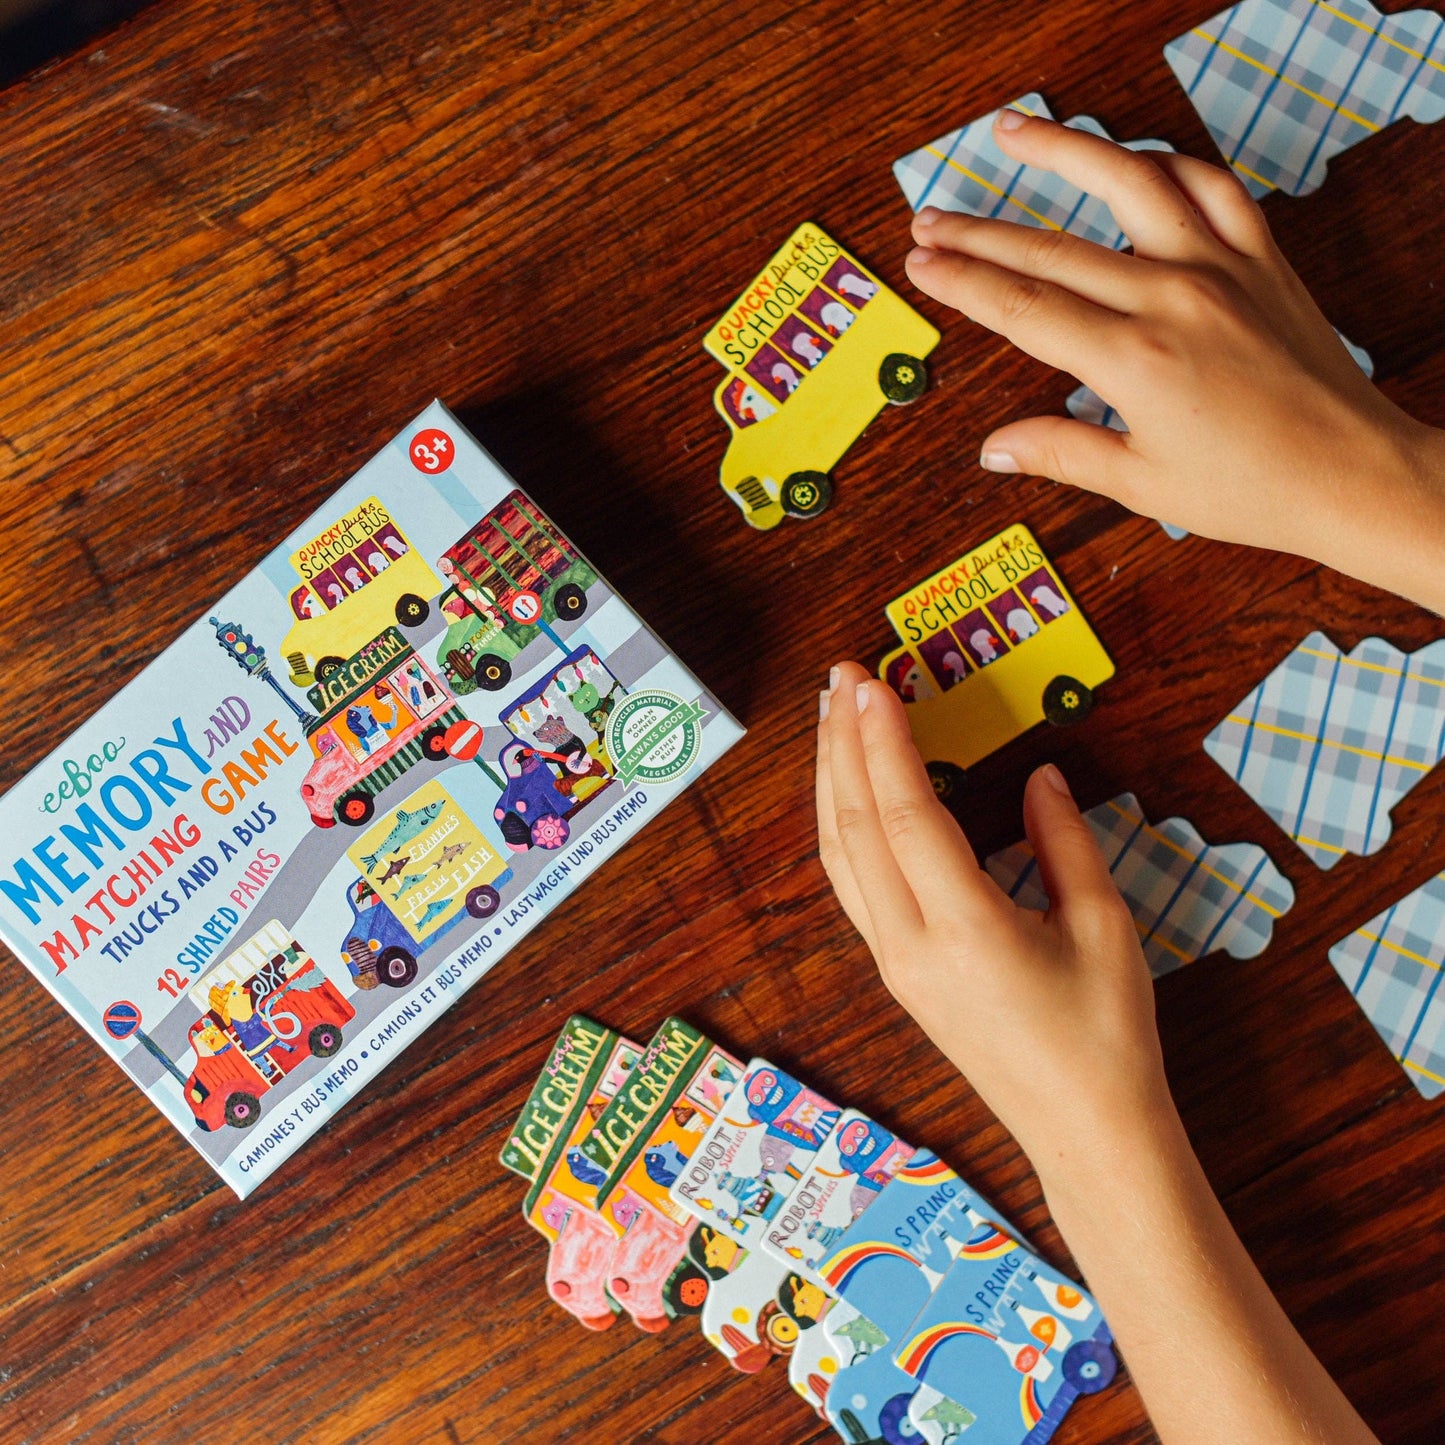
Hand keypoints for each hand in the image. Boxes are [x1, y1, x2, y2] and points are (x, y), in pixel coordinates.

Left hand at [815, 662, 1169, 1172]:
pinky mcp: (895, 971)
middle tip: (838, 677)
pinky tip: (849, 793)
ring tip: (833, 720)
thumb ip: (1065, 843)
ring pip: (841, 857)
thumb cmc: (1106, 1033)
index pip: (905, 816)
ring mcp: (894, 961)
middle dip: (842, 744)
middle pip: (854, 827)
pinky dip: (843, 826)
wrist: (1083, 1131)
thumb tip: (1041, 776)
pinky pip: (852, 885)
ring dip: (832, 782)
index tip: (871, 682)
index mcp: (965, 930)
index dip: (883, 742)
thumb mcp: (1104, 926)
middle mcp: (910, 945)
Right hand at [904, 111, 1444, 612]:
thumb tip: (994, 448)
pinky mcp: (1260, 257)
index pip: (1023, 307)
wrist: (1354, 472)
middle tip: (928, 219)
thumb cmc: (1255, 488)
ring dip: (1064, 152)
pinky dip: (1163, 164)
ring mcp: (1220, 267)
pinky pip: (1208, 185)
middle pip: (1051, 249)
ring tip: (1013, 134)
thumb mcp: (1143, 482)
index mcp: (1134, 360)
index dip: (963, 282)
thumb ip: (1061, 452)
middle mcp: (1173, 298)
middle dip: (979, 231)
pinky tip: (1130, 158)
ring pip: (1129, 182)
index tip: (921, 263)